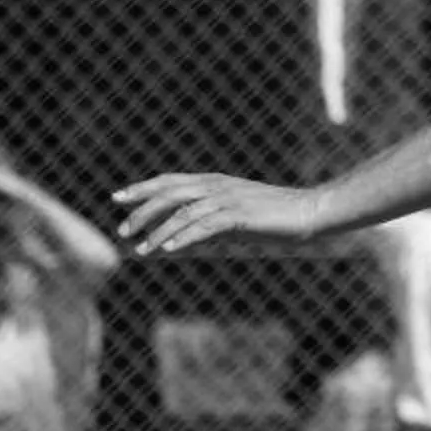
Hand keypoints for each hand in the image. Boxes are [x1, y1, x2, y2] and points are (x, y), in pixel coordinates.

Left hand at [113, 173, 323, 257]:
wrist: (312, 213)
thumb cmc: (275, 219)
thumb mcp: (235, 221)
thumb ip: (208, 225)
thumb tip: (182, 238)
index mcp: (214, 182)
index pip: (170, 181)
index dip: (143, 188)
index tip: (118, 198)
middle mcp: (217, 186)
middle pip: (170, 193)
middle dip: (142, 210)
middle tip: (122, 229)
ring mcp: (229, 199)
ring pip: (184, 211)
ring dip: (159, 230)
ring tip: (141, 248)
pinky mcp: (241, 215)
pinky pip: (206, 225)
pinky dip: (185, 236)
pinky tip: (168, 249)